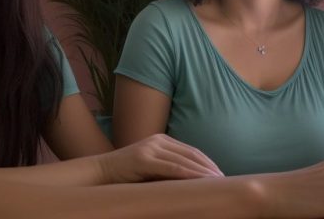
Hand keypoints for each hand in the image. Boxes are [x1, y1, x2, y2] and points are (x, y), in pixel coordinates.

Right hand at [98, 133, 223, 183]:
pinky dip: (188, 175)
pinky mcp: (143, 159)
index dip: (208, 163)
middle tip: (225, 180)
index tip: (221, 174)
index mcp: (162, 141)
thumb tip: (192, 182)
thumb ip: (168, 170)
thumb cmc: (125, 176)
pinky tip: (199, 181)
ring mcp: (151, 148)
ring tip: (217, 182)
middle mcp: (158, 141)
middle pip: (192, 154)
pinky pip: (171, 168)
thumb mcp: (150, 170)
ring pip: (184, 161)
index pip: (192, 151)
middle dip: (210, 168)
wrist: (98, 173)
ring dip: (203, 172)